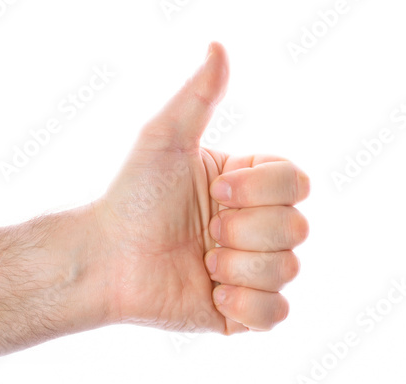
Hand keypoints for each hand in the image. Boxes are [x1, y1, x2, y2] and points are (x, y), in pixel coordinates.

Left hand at [92, 43, 309, 334]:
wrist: (107, 256)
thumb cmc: (134, 195)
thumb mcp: (164, 138)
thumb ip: (198, 96)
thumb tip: (218, 46)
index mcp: (251, 188)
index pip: (298, 182)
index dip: (261, 190)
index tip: (215, 191)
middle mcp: (258, 227)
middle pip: (298, 228)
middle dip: (245, 228)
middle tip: (205, 228)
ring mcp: (253, 270)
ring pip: (288, 269)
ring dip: (238, 264)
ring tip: (202, 262)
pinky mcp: (242, 312)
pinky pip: (277, 314)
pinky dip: (248, 305)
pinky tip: (214, 295)